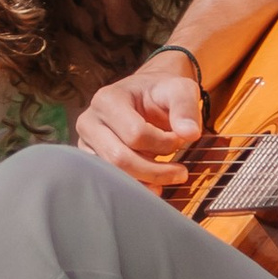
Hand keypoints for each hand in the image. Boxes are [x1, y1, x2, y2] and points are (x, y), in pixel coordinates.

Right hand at [76, 46, 206, 189]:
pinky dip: (136, 187)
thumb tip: (190, 134)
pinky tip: (154, 185)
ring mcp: (86, 142)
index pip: (135, 134)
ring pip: (114, 174)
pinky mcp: (91, 159)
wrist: (145, 96)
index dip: (164, 143)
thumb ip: (185, 109)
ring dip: (147, 181)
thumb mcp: (180, 90)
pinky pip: (110, 182)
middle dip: (155, 170)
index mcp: (107, 99)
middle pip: (119, 158)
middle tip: (181, 172)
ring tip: (170, 177)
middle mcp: (89, 121)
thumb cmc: (161, 93)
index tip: (181, 140)